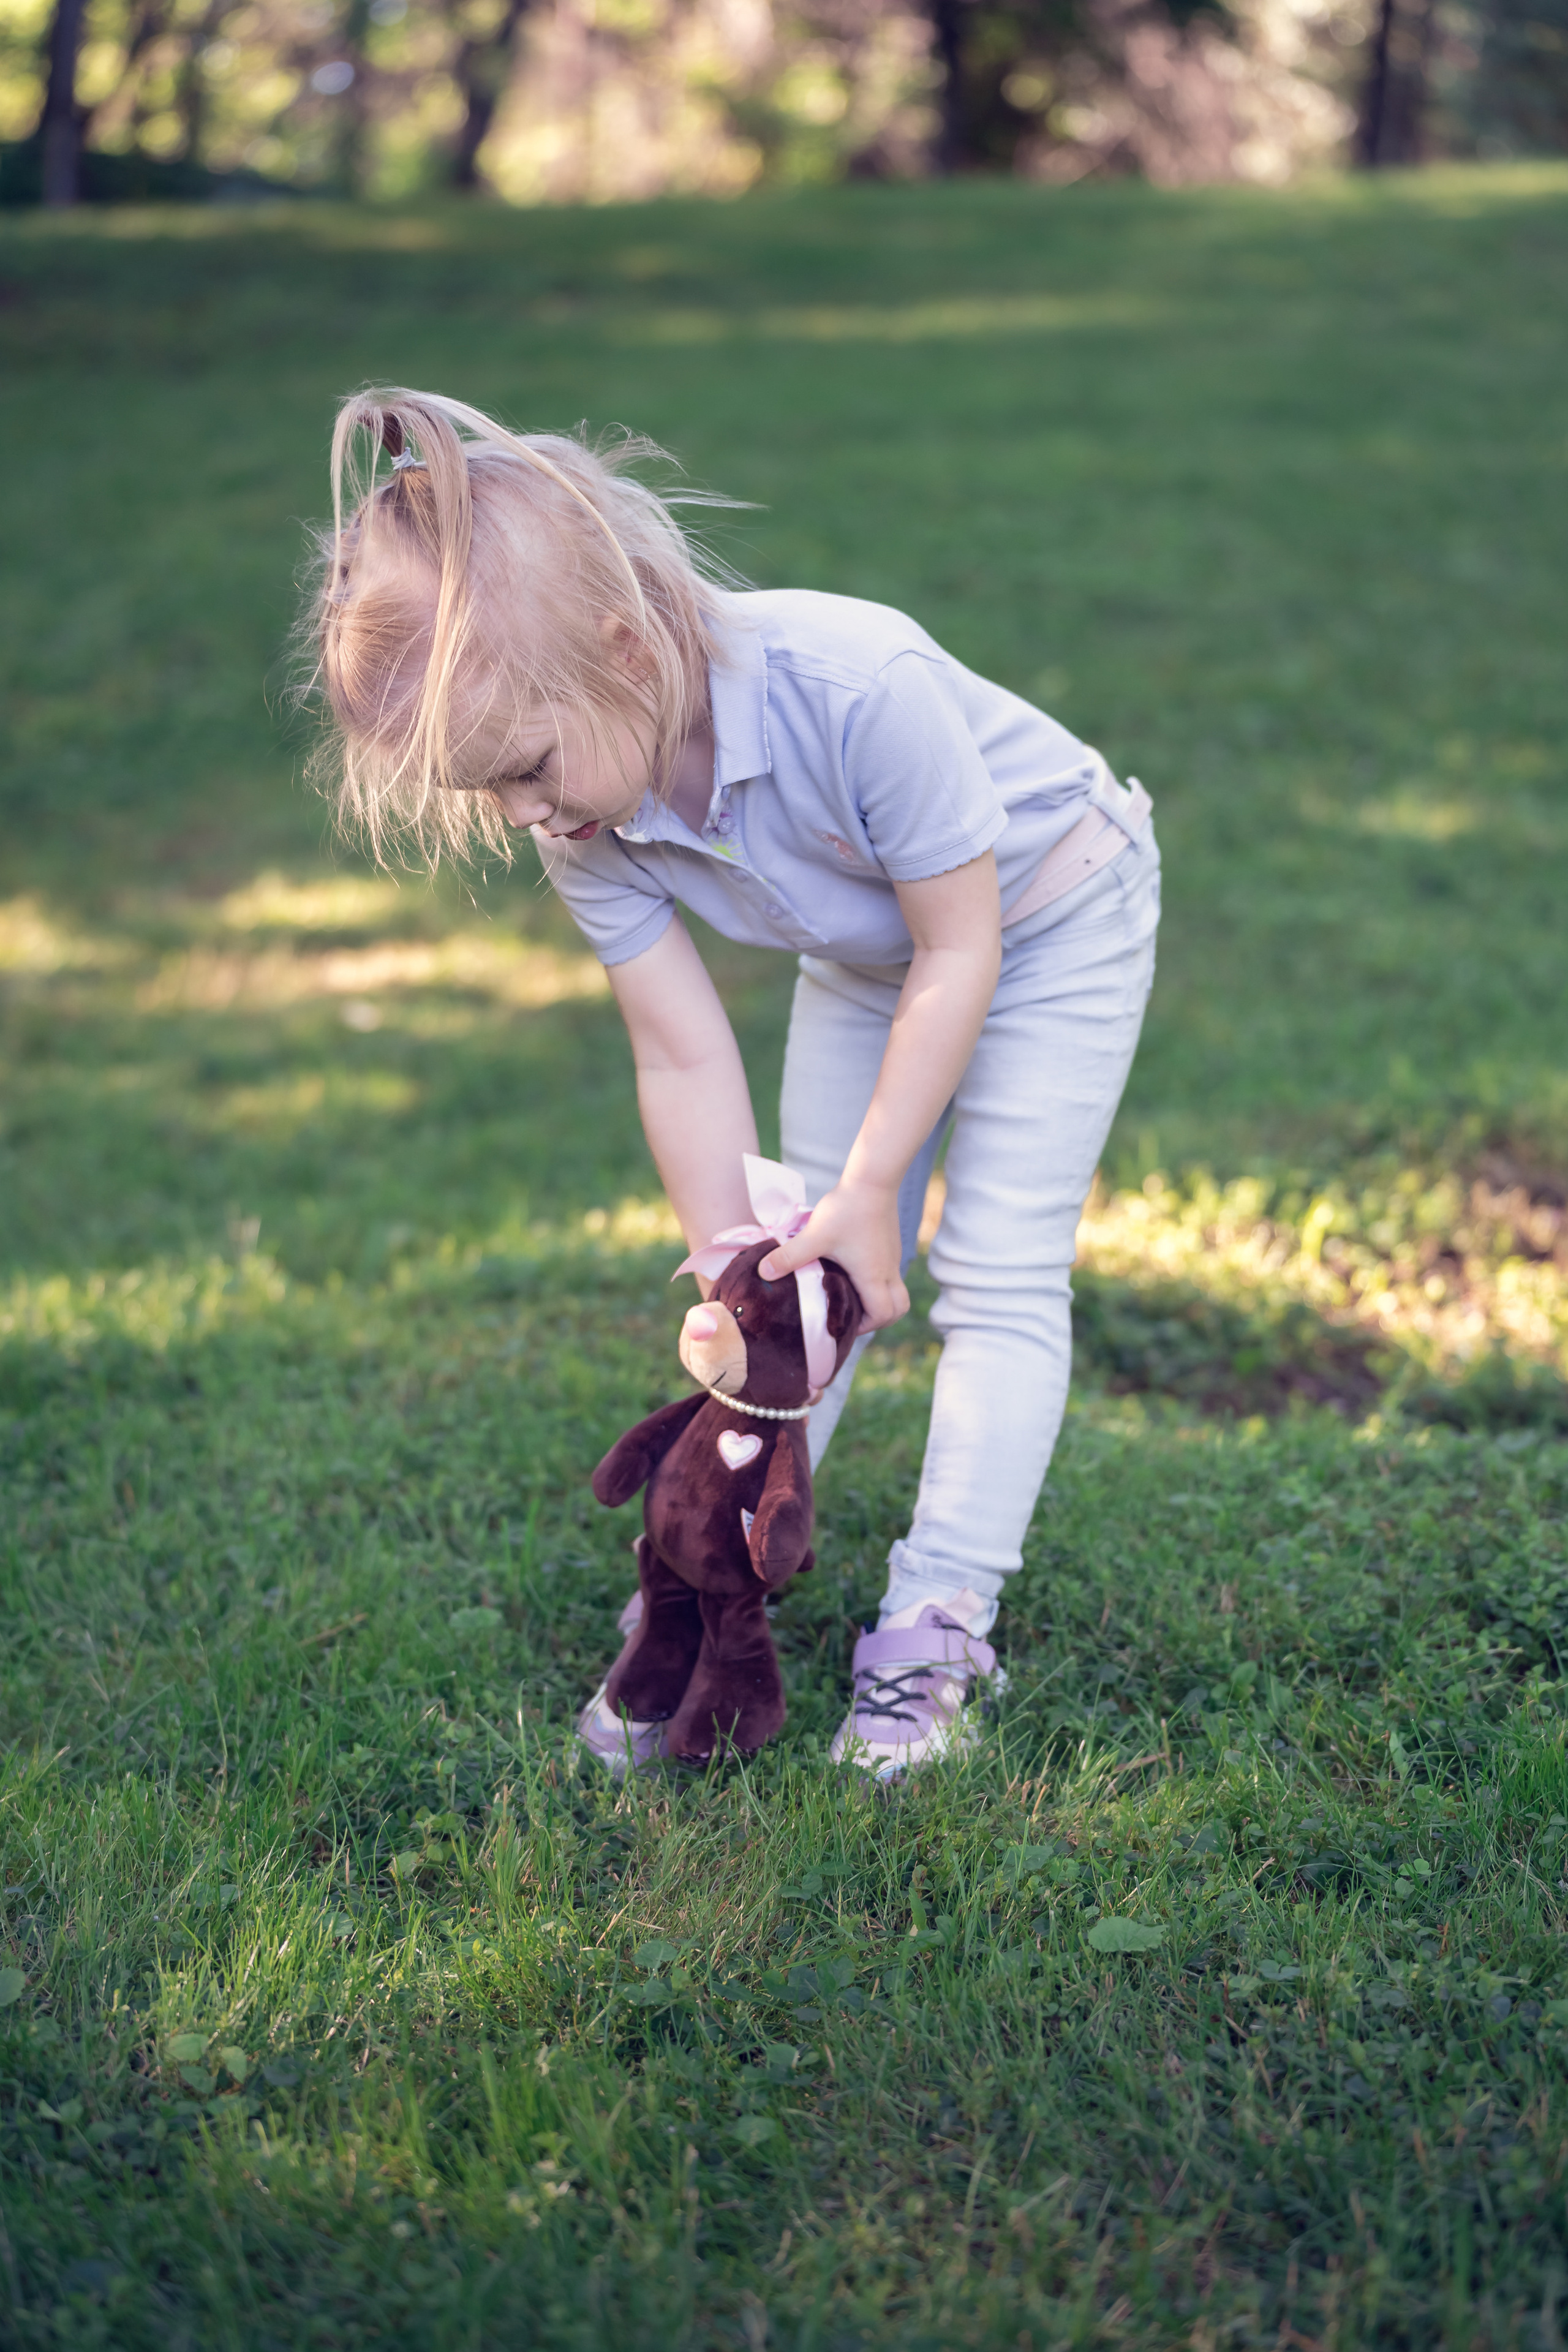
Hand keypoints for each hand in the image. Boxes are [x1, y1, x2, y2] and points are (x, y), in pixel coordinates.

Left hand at [759, 1179, 906, 1334]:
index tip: (843, 1320)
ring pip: (896, 1291)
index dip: (866, 1325)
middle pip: (898, 1308)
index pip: (883, 1314)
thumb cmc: (846, 1209)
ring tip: (850, 1294)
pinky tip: (851, 1269)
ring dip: (878, 1299)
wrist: (872, 1179)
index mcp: (873, 1275)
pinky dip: (877, 1282)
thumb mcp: (814, 1236)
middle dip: (878, 1318)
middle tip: (852, 1314)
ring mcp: (892, 1257)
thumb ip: (789, 1256)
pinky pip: (890, 1274)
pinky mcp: (890, 1245)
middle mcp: (888, 1269)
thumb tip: (763, 1273)